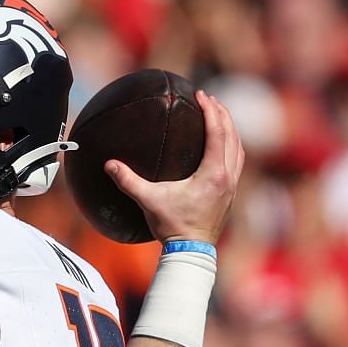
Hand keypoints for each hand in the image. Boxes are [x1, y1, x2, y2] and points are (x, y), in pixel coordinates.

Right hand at [105, 90, 244, 244]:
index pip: (217, 132)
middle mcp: (227, 176)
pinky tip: (220, 146)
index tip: (201, 94)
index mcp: (213, 173)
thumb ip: (129, 182)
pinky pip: (236, 162)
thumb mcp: (149, 202)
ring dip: (230, 129)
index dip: (210, 110)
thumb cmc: (173, 226)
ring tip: (219, 117)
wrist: (192, 252)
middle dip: (222, 114)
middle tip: (210, 99)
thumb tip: (109, 165)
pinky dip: (231, 147)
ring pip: (238, 148)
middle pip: (232, 135)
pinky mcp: (230, 194)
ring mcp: (232, 185)